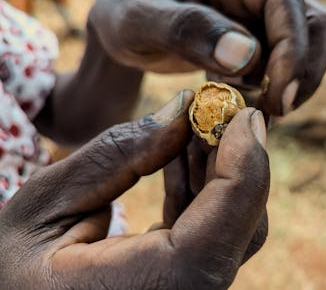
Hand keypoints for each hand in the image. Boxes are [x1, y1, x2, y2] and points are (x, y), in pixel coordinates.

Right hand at [0, 91, 268, 289]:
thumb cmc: (8, 267)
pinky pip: (209, 233)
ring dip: (218, 169)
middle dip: (237, 159)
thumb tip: (183, 109)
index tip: (245, 112)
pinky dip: (200, 190)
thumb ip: (118, 154)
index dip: (248, 162)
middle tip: (218, 108)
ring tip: (191, 124)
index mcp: (152, 289)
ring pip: (232, 227)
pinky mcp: (178, 284)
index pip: (229, 223)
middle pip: (243, 224)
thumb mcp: (46, 204)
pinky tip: (177, 157)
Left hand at [89, 0, 325, 115]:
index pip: (282, 0)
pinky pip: (284, 65)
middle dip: (303, 69)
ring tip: (263, 112)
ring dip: (295, 82)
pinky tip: (250, 107)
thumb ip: (186, 30)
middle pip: (311, 21)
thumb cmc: (124, 17)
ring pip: (306, 45)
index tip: (280, 93)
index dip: (291, 47)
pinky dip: (276, 89)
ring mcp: (257, 14)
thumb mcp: (137, 19)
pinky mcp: (257, 41)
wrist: (124, 33)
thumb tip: (247, 56)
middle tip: (279, 110)